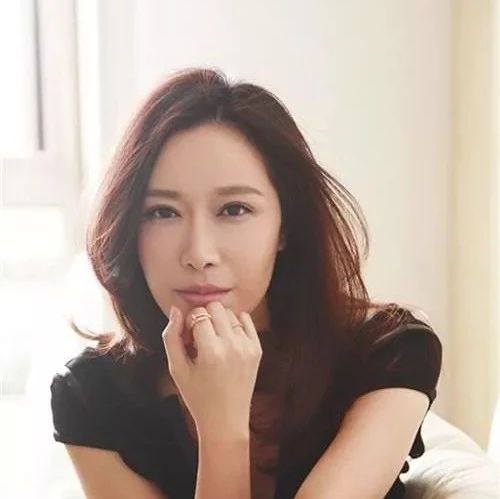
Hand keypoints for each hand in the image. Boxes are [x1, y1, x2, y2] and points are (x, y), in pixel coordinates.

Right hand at [162, 301, 262, 437]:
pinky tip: (226, 340)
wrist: (226, 420)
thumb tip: (176, 309)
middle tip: (200, 338)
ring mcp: (247, 347)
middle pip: (215, 307)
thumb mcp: (176, 369)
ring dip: (219, 321)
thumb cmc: (197, 396)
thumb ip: (171, 336)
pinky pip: (245, 320)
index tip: (188, 339)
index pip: (198, 314)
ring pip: (230, 312)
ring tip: (213, 342)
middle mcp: (232, 346)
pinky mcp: (257, 349)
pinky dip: (234, 324)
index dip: (189, 323)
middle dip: (204, 317)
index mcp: (211, 351)